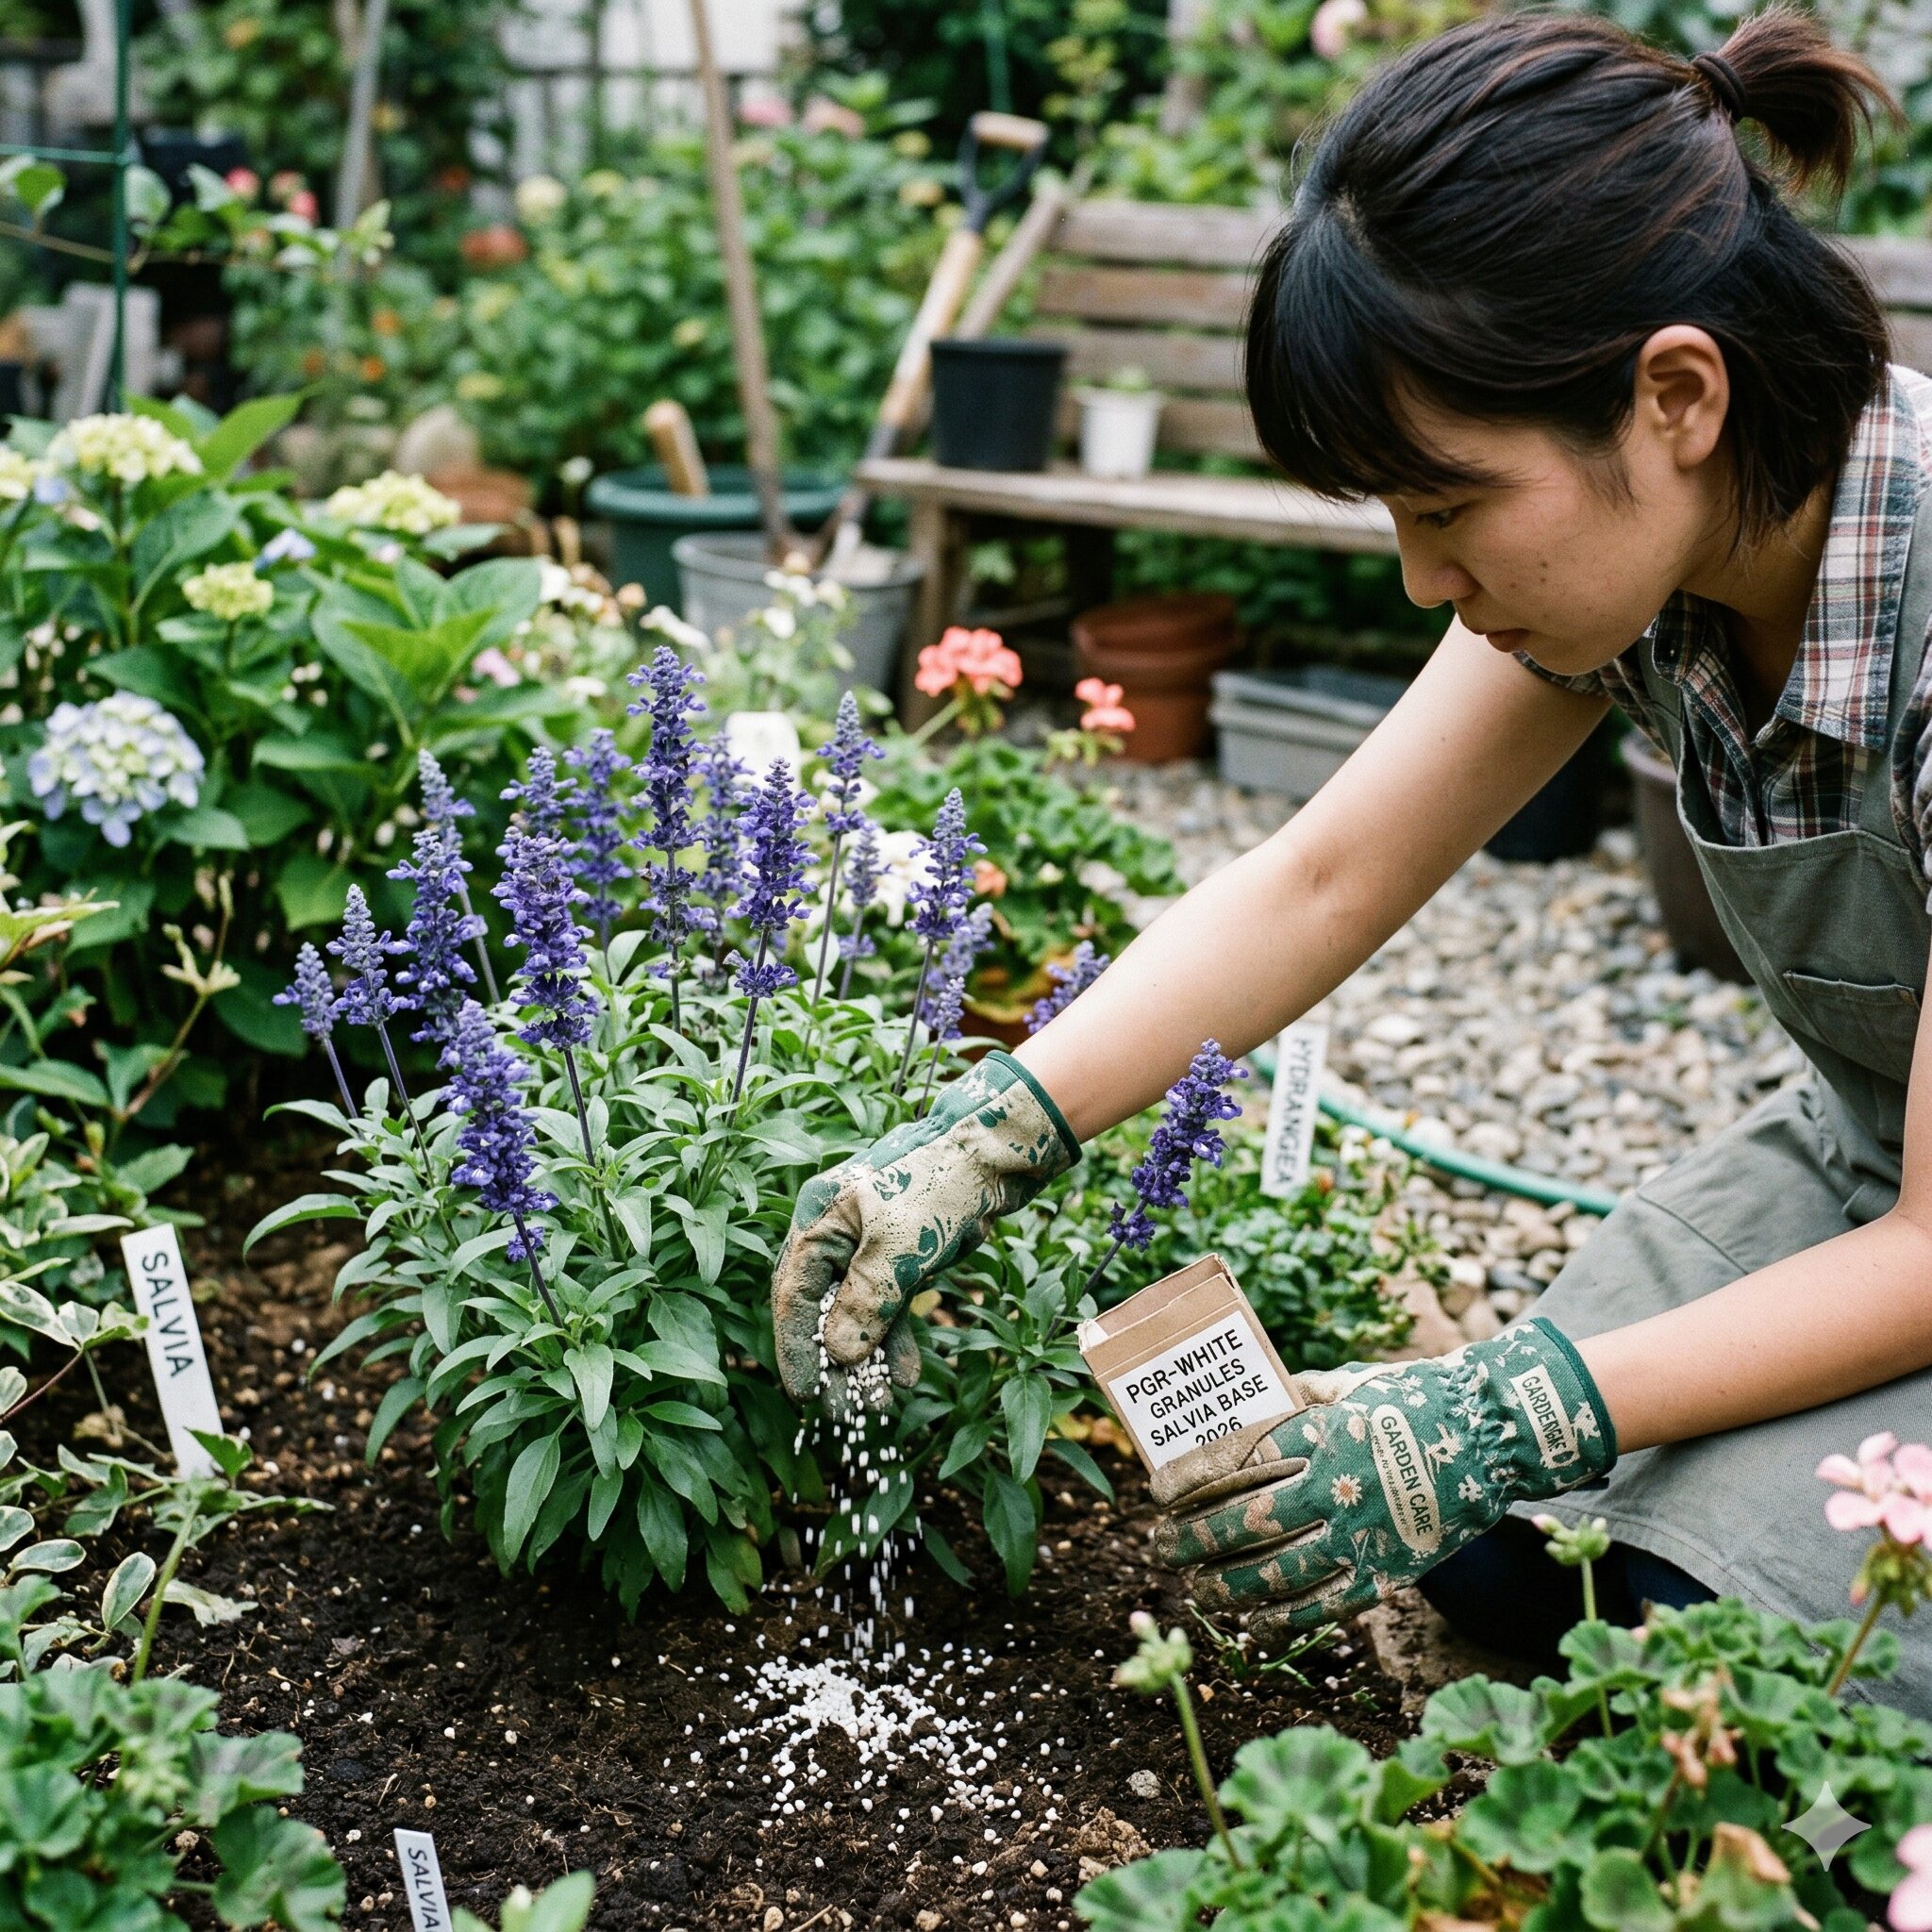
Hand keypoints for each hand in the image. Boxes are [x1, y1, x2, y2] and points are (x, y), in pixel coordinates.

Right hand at [770, 1049, 1079, 1408]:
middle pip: (821, 1308)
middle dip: (833, 1363)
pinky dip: (896, 1338)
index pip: (793, 1294)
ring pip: (857, 1313)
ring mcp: (867, 1245)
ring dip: (867, 1358)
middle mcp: (836, 1233)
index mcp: (819, 1219)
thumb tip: (841, 1354)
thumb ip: (867, 1299)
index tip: (804, 1395)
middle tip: (841, 1414)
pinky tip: (906, 1375)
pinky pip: (888, 1306)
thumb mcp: (901, 1245)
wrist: (994, 1152)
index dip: (796, 1348)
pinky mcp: (900, 1256)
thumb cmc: (941, 1183)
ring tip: (877, 1405)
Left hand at [1151, 1317, 1616, 1639]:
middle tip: (1159, 1545)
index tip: (1159, 1490)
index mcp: (1322, 1432)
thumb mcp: (1352, 1384)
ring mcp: (1363, 1535)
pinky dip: (1282, 1621)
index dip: (1190, 1480)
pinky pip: (1324, 1607)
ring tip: (1194, 1585)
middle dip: (1193, 1538)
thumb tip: (1249, 1399)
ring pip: (1277, 1572)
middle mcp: (1336, 1486)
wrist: (1493, 1437)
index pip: (1237, 1461)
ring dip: (1225, 1583)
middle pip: (1246, 1521)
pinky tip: (1250, 1625)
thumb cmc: (1416, 1400)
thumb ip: (1300, 1396)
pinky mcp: (1388, 1573)